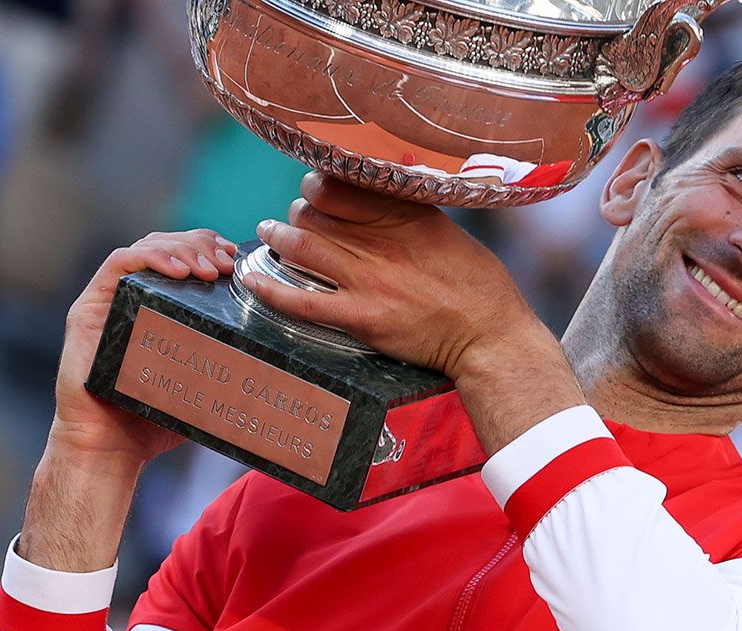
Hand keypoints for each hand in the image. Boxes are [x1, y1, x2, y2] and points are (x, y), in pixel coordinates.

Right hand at [50, 229, 237, 473]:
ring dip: (182, 249)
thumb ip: (227, 361)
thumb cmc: (156, 421)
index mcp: (156, 307)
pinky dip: (151, 259)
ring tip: (211, 269)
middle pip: (166, 244)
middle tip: (228, 263)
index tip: (237, 259)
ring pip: (144, 247)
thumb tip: (280, 356)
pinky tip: (180, 271)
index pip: (183, 257)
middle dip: (201, 244)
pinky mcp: (87, 311)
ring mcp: (106, 301)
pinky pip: (118, 266)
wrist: (112, 452)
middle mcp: (130, 297)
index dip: (210, 248)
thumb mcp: (203, 382)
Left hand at [242, 172, 549, 380]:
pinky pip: (302, 300)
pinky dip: (270, 289)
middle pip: (315, 214)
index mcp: (405, 217)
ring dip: (277, 237)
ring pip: (302, 246)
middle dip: (298, 211)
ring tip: (268, 234)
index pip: (341, 186)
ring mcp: (368, 281)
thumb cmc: (478, 285)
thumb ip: (409, 213)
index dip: (318, 184)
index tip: (315, 188)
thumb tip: (378, 193)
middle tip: (293, 217)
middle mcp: (383, 243)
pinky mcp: (360, 318)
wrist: (489, 335)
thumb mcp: (447, 232)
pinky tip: (251, 280)